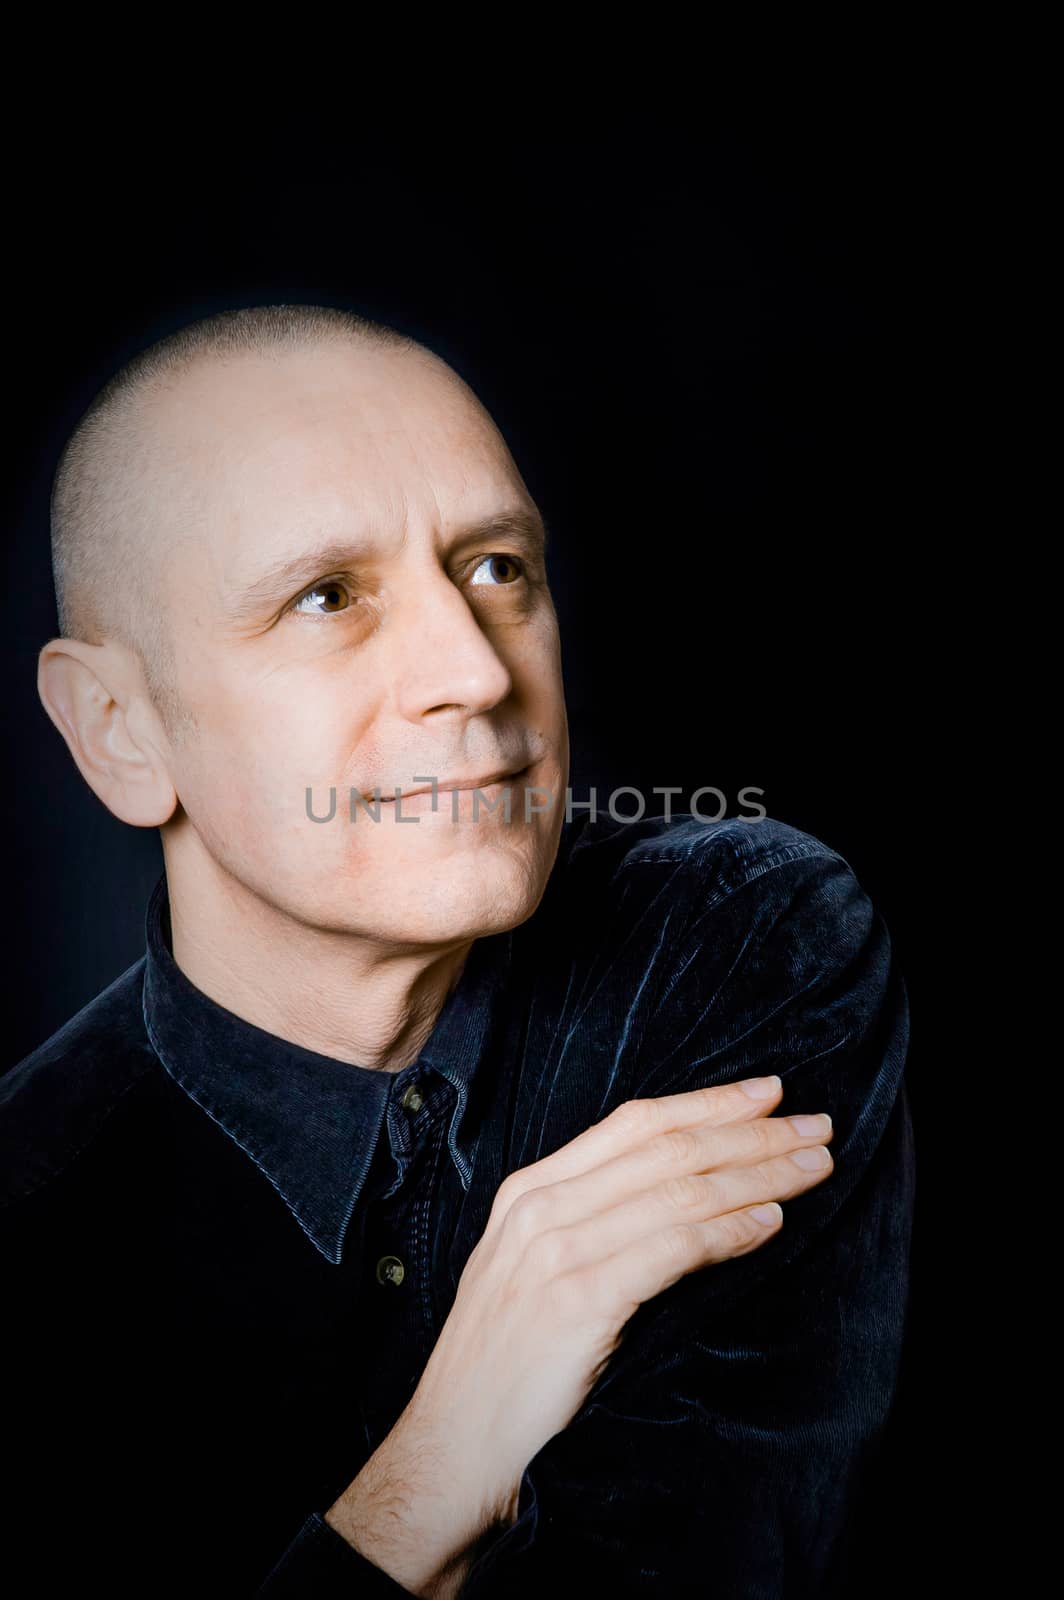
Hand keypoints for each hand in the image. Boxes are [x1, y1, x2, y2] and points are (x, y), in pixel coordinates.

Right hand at [386, 1073, 833, 1553]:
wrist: (455, 1442)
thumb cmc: (505, 1362)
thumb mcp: (534, 1268)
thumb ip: (594, 1223)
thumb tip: (689, 1193)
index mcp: (531, 1189)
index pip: (635, 1124)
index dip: (708, 1102)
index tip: (769, 1092)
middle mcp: (542, 1207)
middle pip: (667, 1149)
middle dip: (751, 1132)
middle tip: (817, 1125)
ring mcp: (557, 1251)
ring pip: (679, 1190)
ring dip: (758, 1173)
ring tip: (813, 1167)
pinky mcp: (579, 1299)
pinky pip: (671, 1248)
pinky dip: (728, 1230)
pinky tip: (772, 1222)